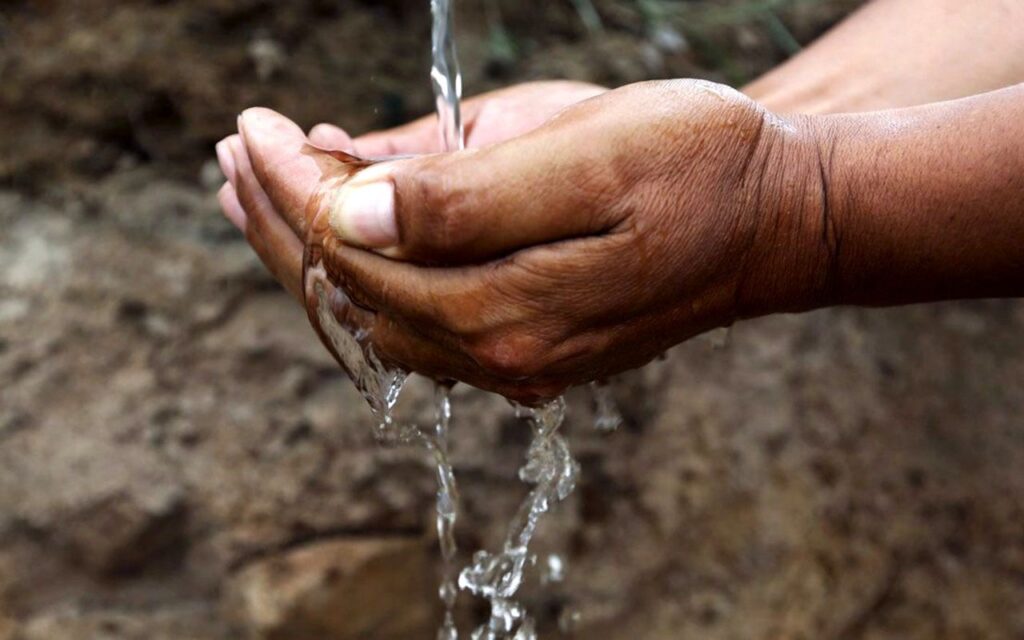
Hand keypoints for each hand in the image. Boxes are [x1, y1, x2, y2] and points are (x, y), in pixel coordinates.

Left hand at [220, 80, 828, 402]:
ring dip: (309, 252)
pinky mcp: (526, 350)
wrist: (776, 222)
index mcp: (510, 308)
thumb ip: (468, 195)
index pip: (358, 250)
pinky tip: (336, 234)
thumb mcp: (589, 153)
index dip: (295, 186)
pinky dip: (361, 273)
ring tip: (255, 194)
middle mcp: (501, 354)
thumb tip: (351, 209)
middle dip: (281, 221)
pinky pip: (414, 321)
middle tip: (231, 157)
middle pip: (351, 294)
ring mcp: (513, 361)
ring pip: (375, 315)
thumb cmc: (698, 167)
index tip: (256, 129)